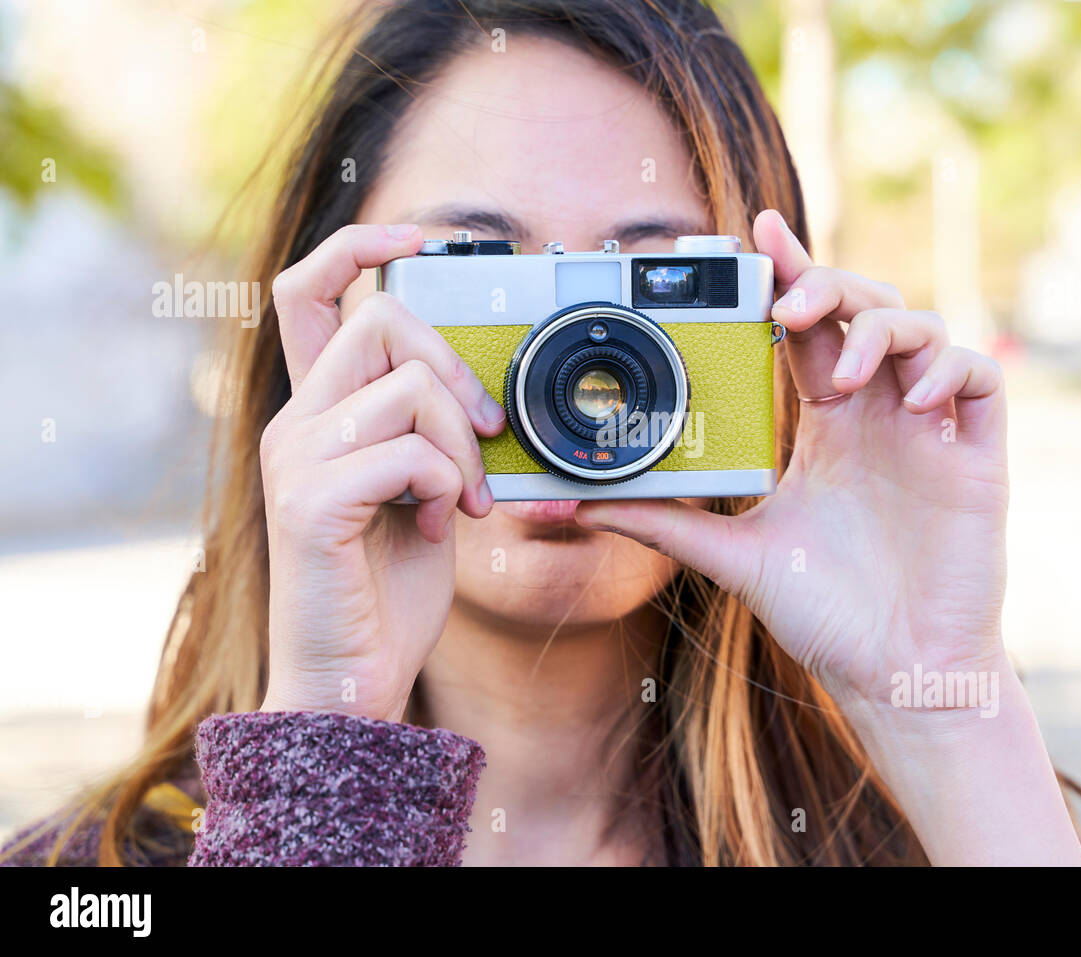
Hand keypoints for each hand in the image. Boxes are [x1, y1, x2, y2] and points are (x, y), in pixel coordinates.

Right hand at [259, 224, 505, 722]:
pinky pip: (407, 452)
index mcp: (318, 411)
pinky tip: (436, 528)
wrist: (352, 679)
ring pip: (408, 386)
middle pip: (383, 321)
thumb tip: (478, 386)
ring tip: (462, 502)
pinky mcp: (310, 503)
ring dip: (464, 445)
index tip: (422, 235)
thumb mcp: (423, 489)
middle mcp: (294, 423)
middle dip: (458, 371)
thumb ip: (430, 430)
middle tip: (488, 437)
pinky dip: (446, 486)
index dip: (360, 244)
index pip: (310, 291)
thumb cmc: (389, 587)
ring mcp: (295, 460)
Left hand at [575, 209, 1009, 708]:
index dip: (786, 274)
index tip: (751, 233)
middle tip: (783, 305)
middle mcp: (876, 415)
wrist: (897, 671)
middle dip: (826, 286)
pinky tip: (912, 400)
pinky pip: (977, 377)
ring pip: (919, 327)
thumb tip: (580, 501)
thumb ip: (665, 522)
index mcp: (826, 428)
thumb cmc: (827, 613)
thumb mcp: (737, 555)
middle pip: (862, 307)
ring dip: (877, 331)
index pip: (805, 329)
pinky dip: (947, 368)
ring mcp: (928, 430)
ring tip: (839, 378)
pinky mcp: (976, 453)